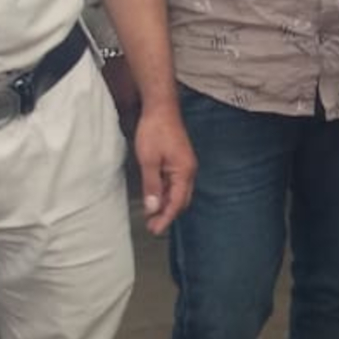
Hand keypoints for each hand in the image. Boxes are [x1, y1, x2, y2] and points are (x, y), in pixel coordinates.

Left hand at [131, 106, 195, 234]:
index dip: (166, 218)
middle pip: (181, 200)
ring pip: (177, 192)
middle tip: (152, 226)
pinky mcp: (179, 161)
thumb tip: (153, 208)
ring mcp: (185, 166)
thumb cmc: (155, 131)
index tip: (155, 230)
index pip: (177, 202)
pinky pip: (174, 182)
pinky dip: (165, 192)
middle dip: (168, 214)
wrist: (161, 108)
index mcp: (184, 172)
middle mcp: (189, 171)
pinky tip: (155, 196)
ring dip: (165, 203)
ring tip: (151, 214)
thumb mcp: (149, 160)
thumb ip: (152, 185)